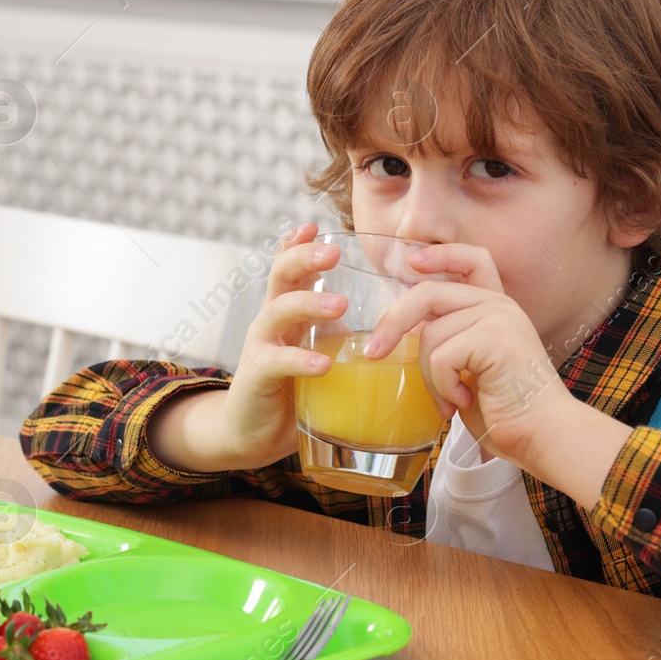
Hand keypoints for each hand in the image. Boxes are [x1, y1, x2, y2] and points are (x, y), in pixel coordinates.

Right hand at [150, 223, 346, 471]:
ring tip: (339, 304)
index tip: (317, 226)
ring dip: (308, 302)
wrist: (254, 434)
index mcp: (288, 312)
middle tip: (333, 253)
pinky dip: (301, 361)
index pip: (290, 267)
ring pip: (277, 310)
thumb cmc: (296, 391)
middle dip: (304, 257)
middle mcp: (271, 322)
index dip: (299, 244)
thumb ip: (348, 339)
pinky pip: (277, 362)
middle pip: (280, 275)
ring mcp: (261, 346)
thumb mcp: (323, 356)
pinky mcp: (257, 377)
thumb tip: (406, 330)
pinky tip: (323, 365)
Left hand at [365, 242, 584, 472]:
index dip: (441, 254)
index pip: (473, 259)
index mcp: (496, 307)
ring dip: (429, 376)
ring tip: (450, 400)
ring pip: (430, 335)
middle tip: (373, 352)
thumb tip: (401, 332)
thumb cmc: (504, 409)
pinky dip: (442, 386)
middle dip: (393, 322)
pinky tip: (464, 401)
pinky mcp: (494, 338)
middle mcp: (499, 305)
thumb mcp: (471, 365)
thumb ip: (450, 339)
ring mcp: (498, 318)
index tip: (411, 262)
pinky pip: (440, 356)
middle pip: (428, 293)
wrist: (542, 435)